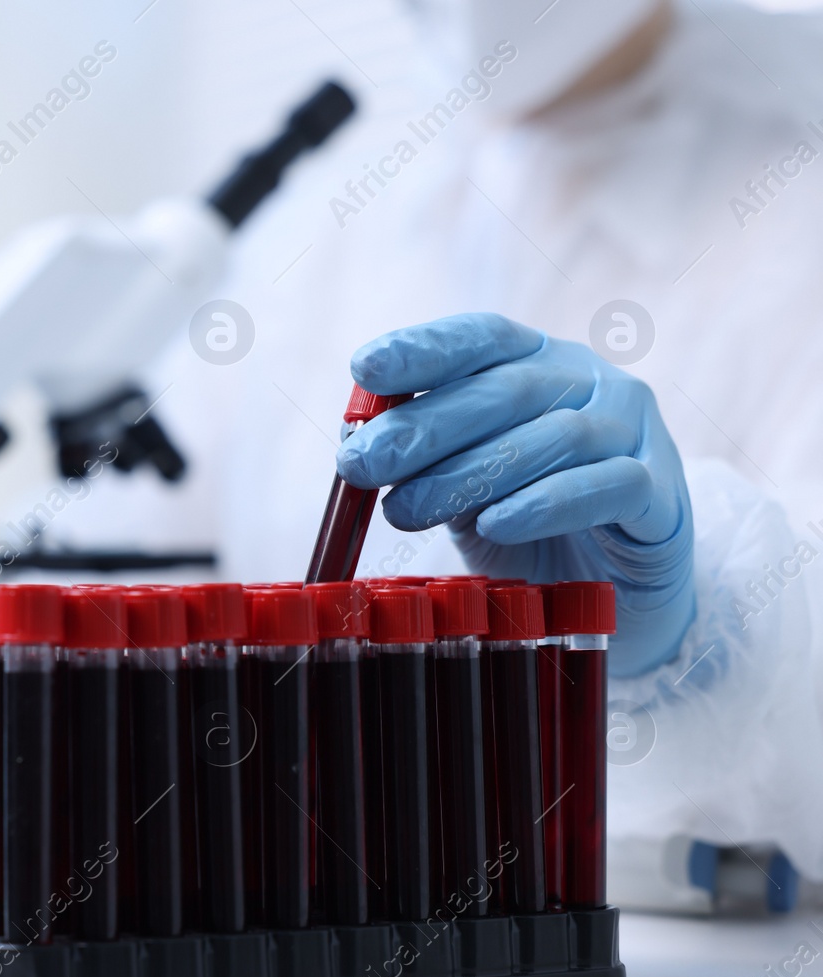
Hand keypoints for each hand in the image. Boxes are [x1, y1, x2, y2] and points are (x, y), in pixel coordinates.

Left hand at [335, 312, 694, 675]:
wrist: (616, 594)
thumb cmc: (528, 527)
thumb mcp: (463, 484)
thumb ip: (424, 457)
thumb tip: (357, 439)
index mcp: (541, 364)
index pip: (482, 337)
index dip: (424, 348)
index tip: (364, 369)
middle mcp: (593, 384)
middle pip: (506, 389)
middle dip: (423, 428)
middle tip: (360, 464)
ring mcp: (635, 433)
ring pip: (553, 438)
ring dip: (469, 473)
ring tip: (406, 510)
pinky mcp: (662, 494)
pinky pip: (606, 486)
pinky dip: (545, 503)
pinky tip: (495, 523)